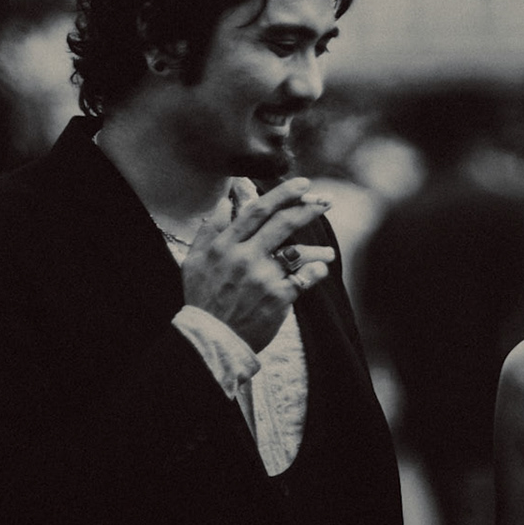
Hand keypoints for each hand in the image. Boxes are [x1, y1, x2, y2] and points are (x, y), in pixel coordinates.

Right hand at [180, 178, 333, 351]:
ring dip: (318, 248)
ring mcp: (263, 278)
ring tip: (329, 252)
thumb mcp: (194, 261)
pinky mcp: (278, 298)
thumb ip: (210, 229)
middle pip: (283, 223)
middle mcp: (245, 257)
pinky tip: (321, 270)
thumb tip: (225, 202)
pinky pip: (305, 278)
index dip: (283, 193)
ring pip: (298, 251)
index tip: (303, 184)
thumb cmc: (202, 299)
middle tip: (326, 200)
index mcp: (225, 245)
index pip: (257, 210)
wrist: (210, 340)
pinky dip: (316, 271)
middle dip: (309, 207)